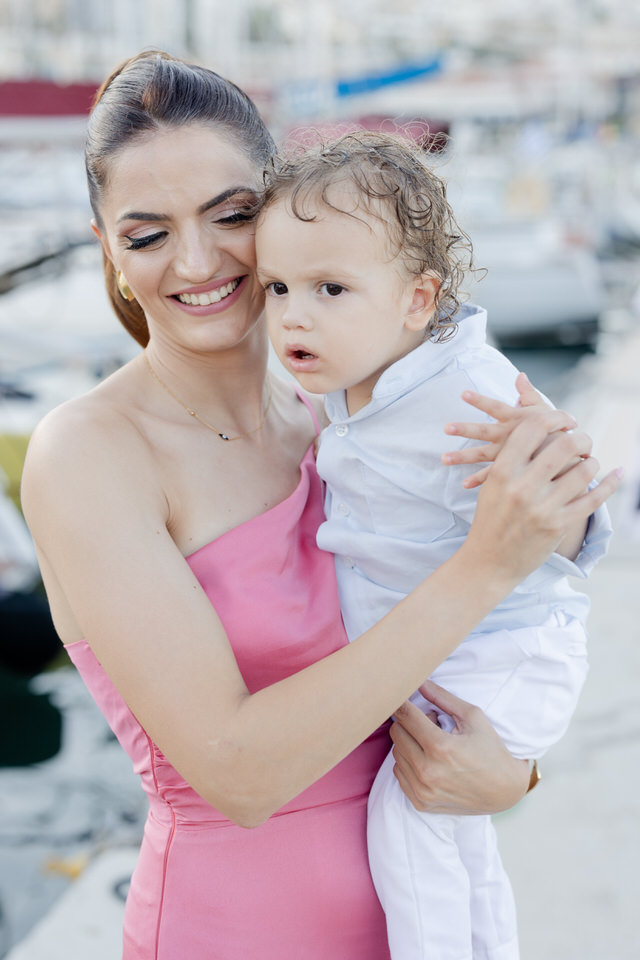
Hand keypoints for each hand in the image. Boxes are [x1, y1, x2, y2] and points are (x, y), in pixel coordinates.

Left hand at [390, 679, 528, 814]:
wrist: (504, 791)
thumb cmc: (491, 750)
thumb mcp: (473, 717)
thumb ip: (442, 697)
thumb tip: (419, 682)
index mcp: (441, 747)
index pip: (405, 716)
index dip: (401, 702)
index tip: (399, 695)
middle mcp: (428, 771)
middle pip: (396, 733)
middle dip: (409, 723)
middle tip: (431, 723)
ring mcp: (422, 790)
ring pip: (396, 753)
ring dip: (410, 743)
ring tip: (433, 743)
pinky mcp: (420, 803)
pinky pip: (399, 773)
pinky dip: (409, 763)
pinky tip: (430, 761)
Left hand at [442, 373, 584, 488]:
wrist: (572, 457)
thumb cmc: (557, 431)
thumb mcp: (545, 411)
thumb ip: (529, 393)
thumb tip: (520, 375)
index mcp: (516, 419)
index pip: (496, 406)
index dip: (481, 400)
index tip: (463, 394)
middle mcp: (509, 435)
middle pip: (484, 431)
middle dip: (465, 429)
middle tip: (446, 428)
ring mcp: (508, 452)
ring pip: (482, 455)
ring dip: (463, 457)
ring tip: (444, 459)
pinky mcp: (511, 468)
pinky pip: (493, 475)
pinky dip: (479, 480)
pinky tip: (464, 484)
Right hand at [461, 408, 618, 583]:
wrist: (488, 561)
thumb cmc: (491, 517)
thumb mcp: (493, 483)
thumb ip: (513, 455)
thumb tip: (540, 424)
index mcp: (503, 471)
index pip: (534, 427)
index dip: (555, 417)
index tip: (565, 420)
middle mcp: (522, 487)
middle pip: (564, 444)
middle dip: (580, 437)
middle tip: (582, 440)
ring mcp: (542, 508)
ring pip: (584, 469)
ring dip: (592, 461)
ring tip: (588, 462)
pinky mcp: (558, 526)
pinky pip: (594, 498)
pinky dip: (610, 483)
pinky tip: (617, 473)